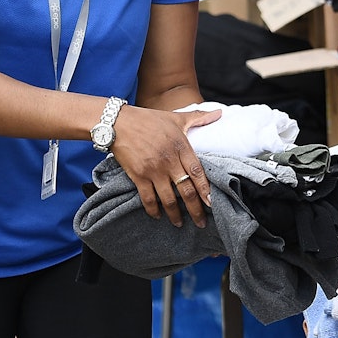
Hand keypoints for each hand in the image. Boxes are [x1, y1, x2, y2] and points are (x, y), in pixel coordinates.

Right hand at [110, 106, 221, 226]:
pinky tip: (158, 216)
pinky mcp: (138, 176)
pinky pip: (148, 199)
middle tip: (201, 222)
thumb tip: (219, 113)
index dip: (206, 190)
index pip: (198, 172)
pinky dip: (153, 210)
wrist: (118, 123)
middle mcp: (169, 161)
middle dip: (195, 209)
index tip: (212, 203)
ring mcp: (153, 170)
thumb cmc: (148, 119)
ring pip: (168, 199)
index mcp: (181, 146)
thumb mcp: (175, 117)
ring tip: (180, 223)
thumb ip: (199, 117)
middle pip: (186, 190)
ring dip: (175, 214)